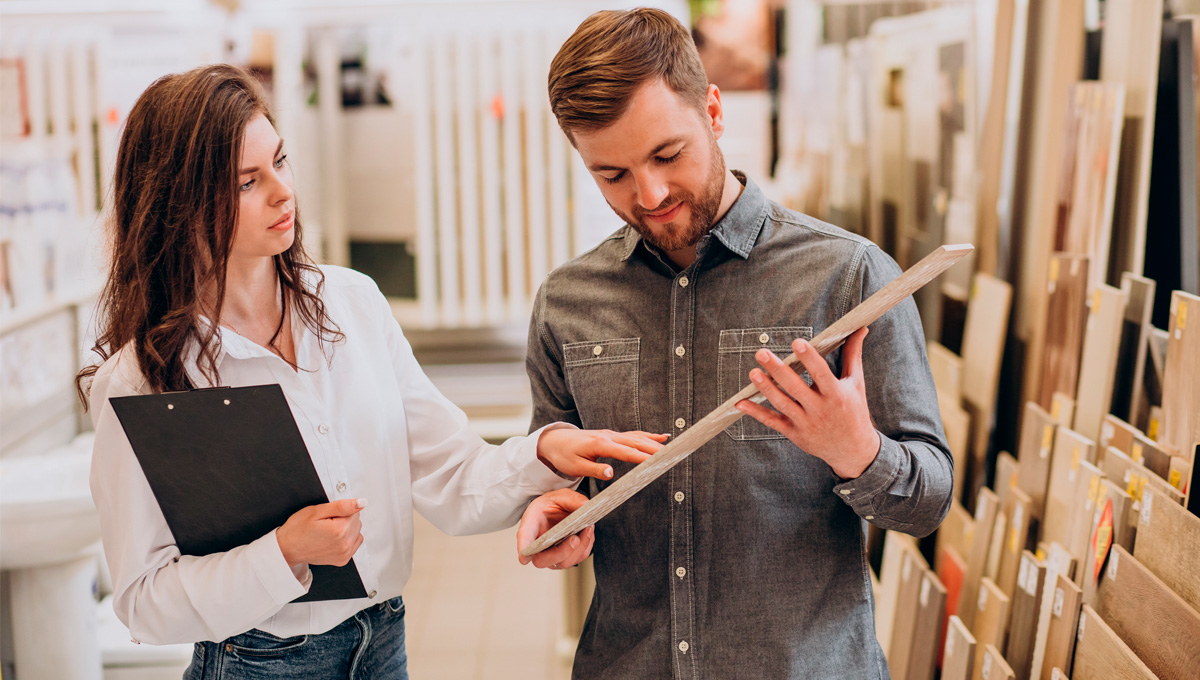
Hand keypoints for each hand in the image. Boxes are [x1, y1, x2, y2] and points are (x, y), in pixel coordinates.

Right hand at [276, 499, 365, 567]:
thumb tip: (362, 503)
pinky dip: (347, 538)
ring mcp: (344, 554)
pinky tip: (334, 538)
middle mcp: (345, 544)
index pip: (355, 510)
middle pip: (357, 521)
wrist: (287, 548)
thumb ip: (342, 506)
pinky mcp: (343, 560)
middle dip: (344, 518)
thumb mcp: (317, 511)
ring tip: (329, 530)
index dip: (340, 510)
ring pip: (357, 531)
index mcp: (340, 530)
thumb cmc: (298, 529)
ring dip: (347, 528)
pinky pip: (355, 542)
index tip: (327, 515)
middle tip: (326, 523)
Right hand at [516, 489, 593, 568]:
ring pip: (563, 562)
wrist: (560, 509)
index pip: (524, 540)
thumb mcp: (561, 495)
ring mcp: (552, 554)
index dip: (524, 550)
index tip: (525, 557)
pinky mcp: (566, 556)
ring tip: (587, 529)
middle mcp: (538, 546)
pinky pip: (577, 559)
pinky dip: (585, 547)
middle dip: (562, 552)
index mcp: (530, 526)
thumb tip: (585, 505)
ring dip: (578, 549)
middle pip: (543, 560)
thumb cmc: (554, 504)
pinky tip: (588, 533)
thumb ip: (572, 499)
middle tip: (574, 538)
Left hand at [536, 428, 667, 479]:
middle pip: (636, 443)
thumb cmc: (564, 455)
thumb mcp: (575, 467)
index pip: (626, 452)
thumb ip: (595, 469)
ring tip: (672, 447)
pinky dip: (648, 436)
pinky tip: (660, 437)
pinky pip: (633, 435)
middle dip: (655, 449)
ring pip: (637, 437)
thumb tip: (612, 473)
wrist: (554, 441)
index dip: (642, 457)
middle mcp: (609, 436)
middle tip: (673, 454)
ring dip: (654, 442)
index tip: (657, 461)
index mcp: (601, 444)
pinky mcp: (612, 435)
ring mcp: (611, 434)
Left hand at [735, 327, 880, 478]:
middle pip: (796, 388)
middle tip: (762, 353)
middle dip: (778, 370)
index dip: (809, 358)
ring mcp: (806, 423)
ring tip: (753, 372)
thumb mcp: (856, 383)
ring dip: (766, 388)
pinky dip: (756, 413)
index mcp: (836, 395)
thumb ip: (853, 355)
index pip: (821, 373)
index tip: (797, 342)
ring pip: (782, 404)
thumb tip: (860, 329)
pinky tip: (741, 402)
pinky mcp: (795, 434)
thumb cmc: (854, 412)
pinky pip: (772, 422)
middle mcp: (820, 409)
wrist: (853, 450)